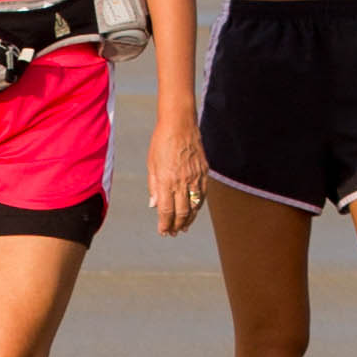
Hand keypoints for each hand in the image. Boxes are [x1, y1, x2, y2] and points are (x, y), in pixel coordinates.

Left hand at [148, 109, 208, 236]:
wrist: (180, 123)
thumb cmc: (161, 142)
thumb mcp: (152, 164)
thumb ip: (153, 186)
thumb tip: (154, 205)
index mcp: (166, 181)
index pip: (166, 211)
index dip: (164, 224)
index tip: (163, 231)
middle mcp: (182, 182)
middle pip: (181, 213)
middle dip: (176, 226)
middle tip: (173, 233)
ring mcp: (195, 177)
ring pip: (194, 206)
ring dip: (189, 219)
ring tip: (184, 227)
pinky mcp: (204, 171)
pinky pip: (202, 194)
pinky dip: (198, 206)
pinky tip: (193, 211)